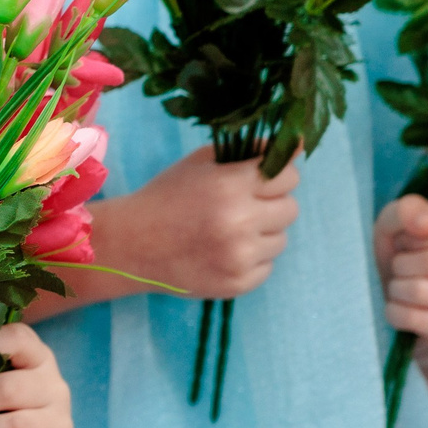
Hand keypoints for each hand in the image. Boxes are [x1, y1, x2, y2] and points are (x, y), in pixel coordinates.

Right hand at [96, 144, 299, 299]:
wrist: (130, 246)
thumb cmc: (165, 197)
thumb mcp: (201, 164)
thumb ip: (248, 152)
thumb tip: (297, 144)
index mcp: (230, 185)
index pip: (289, 176)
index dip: (276, 176)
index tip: (259, 180)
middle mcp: (240, 222)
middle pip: (290, 208)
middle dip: (270, 204)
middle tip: (241, 206)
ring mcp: (240, 257)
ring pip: (281, 239)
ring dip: (262, 233)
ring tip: (228, 232)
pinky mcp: (238, 284)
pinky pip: (267, 266)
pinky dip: (250, 259)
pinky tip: (222, 252)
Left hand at [376, 196, 427, 342]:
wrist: (392, 281)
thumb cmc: (399, 245)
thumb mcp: (395, 219)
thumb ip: (409, 210)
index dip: (413, 235)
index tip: (408, 238)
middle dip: (402, 262)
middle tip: (401, 263)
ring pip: (422, 292)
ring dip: (397, 287)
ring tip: (400, 282)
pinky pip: (419, 320)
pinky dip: (396, 313)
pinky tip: (399, 304)